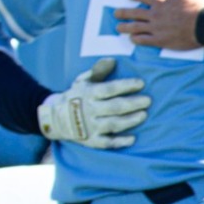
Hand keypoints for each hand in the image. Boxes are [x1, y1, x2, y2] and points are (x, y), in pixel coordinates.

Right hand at [37, 57, 151, 148]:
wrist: (55, 119)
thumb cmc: (76, 96)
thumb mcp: (82, 81)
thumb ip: (98, 71)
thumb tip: (112, 60)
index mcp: (88, 94)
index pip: (109, 89)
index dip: (126, 86)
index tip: (141, 83)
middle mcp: (89, 110)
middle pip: (114, 107)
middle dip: (132, 103)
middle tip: (148, 101)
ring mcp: (90, 127)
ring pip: (113, 124)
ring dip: (130, 121)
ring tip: (144, 115)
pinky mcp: (91, 141)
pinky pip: (106, 143)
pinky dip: (119, 142)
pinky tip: (132, 139)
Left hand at [115, 0, 203, 50]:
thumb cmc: (198, 6)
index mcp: (161, 1)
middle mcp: (155, 14)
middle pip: (135, 13)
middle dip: (123, 12)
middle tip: (116, 13)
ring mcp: (156, 28)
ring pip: (135, 27)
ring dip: (125, 27)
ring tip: (118, 27)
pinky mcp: (161, 40)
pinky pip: (144, 40)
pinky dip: (136, 39)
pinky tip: (132, 39)